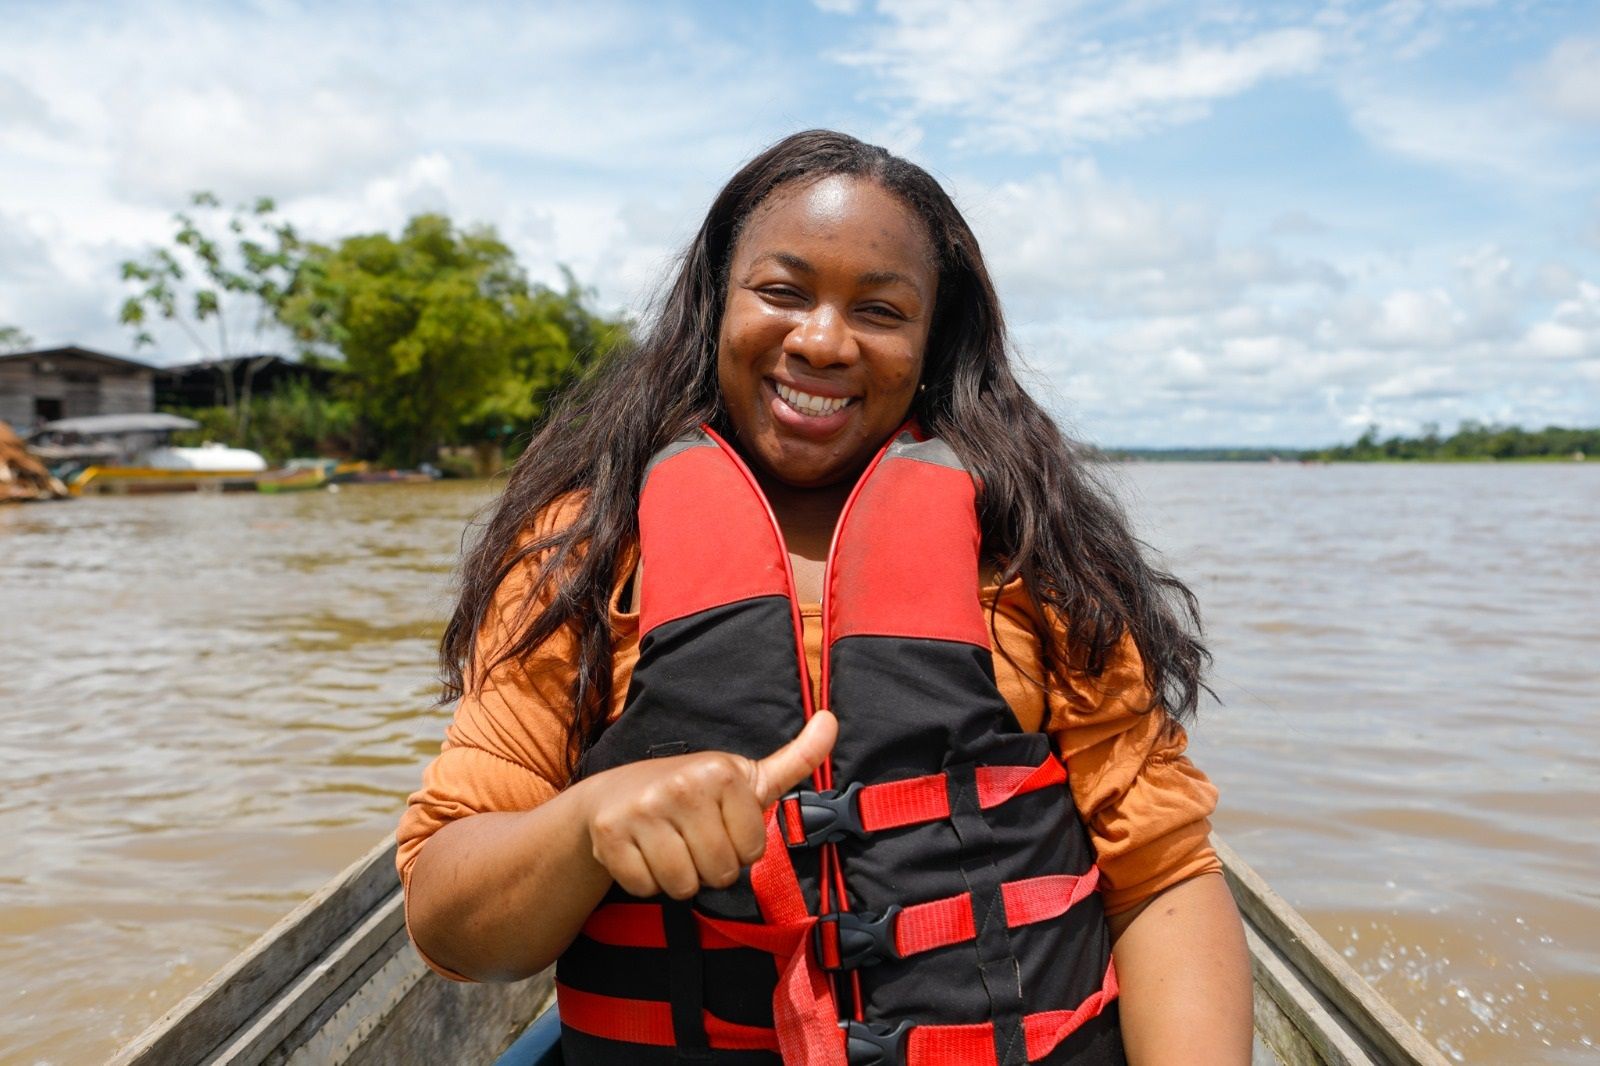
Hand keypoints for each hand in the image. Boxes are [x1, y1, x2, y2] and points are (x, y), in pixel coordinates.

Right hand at [581, 710, 837, 899]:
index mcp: (720, 773)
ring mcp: (643, 810)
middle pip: (719, 874)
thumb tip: (832, 721)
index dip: (738, 848)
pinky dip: (645, 882)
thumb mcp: (746, 776)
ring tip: (669, 847)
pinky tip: (642, 854)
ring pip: (683, 886)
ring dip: (678, 879)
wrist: (612, 795)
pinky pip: (645, 888)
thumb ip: (797, 758)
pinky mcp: (610, 835)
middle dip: (710, 868)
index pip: (751, 852)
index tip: (720, 826)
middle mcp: (681, 786)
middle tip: (692, 841)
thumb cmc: (693, 791)